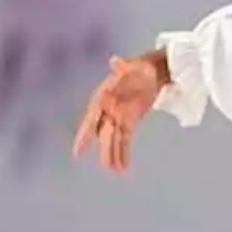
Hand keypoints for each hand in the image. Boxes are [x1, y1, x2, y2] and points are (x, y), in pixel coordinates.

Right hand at [72, 53, 164, 173]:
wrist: (153, 70)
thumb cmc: (141, 66)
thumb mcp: (135, 64)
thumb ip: (125, 65)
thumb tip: (115, 60)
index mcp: (104, 95)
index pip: (92, 116)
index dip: (85, 133)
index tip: (78, 150)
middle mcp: (108, 108)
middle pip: (104, 132)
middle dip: (106, 149)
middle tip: (107, 165)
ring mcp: (118, 116)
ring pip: (113, 139)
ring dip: (114, 154)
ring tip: (115, 171)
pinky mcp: (129, 121)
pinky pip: (124, 139)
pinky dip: (123, 151)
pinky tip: (122, 165)